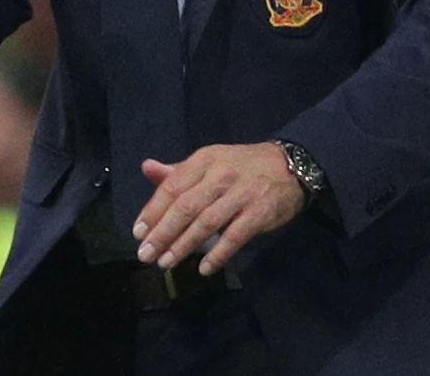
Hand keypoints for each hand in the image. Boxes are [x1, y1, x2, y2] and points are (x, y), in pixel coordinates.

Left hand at [131, 143, 305, 275]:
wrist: (291, 166)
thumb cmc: (241, 166)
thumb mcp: (209, 160)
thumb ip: (178, 171)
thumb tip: (146, 168)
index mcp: (203, 160)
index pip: (172, 187)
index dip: (152, 211)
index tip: (138, 233)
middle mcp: (219, 176)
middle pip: (185, 207)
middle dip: (162, 233)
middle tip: (145, 254)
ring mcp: (241, 195)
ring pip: (206, 223)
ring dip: (184, 245)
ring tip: (166, 262)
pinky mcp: (260, 213)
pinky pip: (235, 237)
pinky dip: (218, 254)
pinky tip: (203, 268)